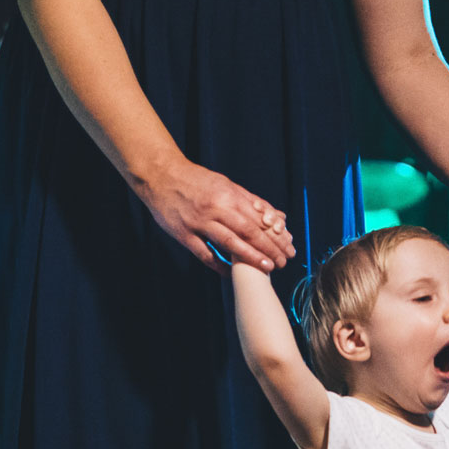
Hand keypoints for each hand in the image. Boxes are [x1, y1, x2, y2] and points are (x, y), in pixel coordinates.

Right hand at [136, 156, 294, 275]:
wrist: (160, 175)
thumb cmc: (196, 180)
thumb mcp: (226, 184)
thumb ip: (251, 201)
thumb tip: (277, 215)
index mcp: (229, 195)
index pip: (258, 219)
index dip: (276, 235)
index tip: (288, 247)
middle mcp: (216, 208)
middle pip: (249, 231)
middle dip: (270, 248)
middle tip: (284, 262)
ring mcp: (199, 222)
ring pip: (230, 243)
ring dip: (251, 257)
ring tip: (268, 268)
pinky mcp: (184, 233)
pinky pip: (204, 253)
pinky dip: (219, 265)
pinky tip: (231, 274)